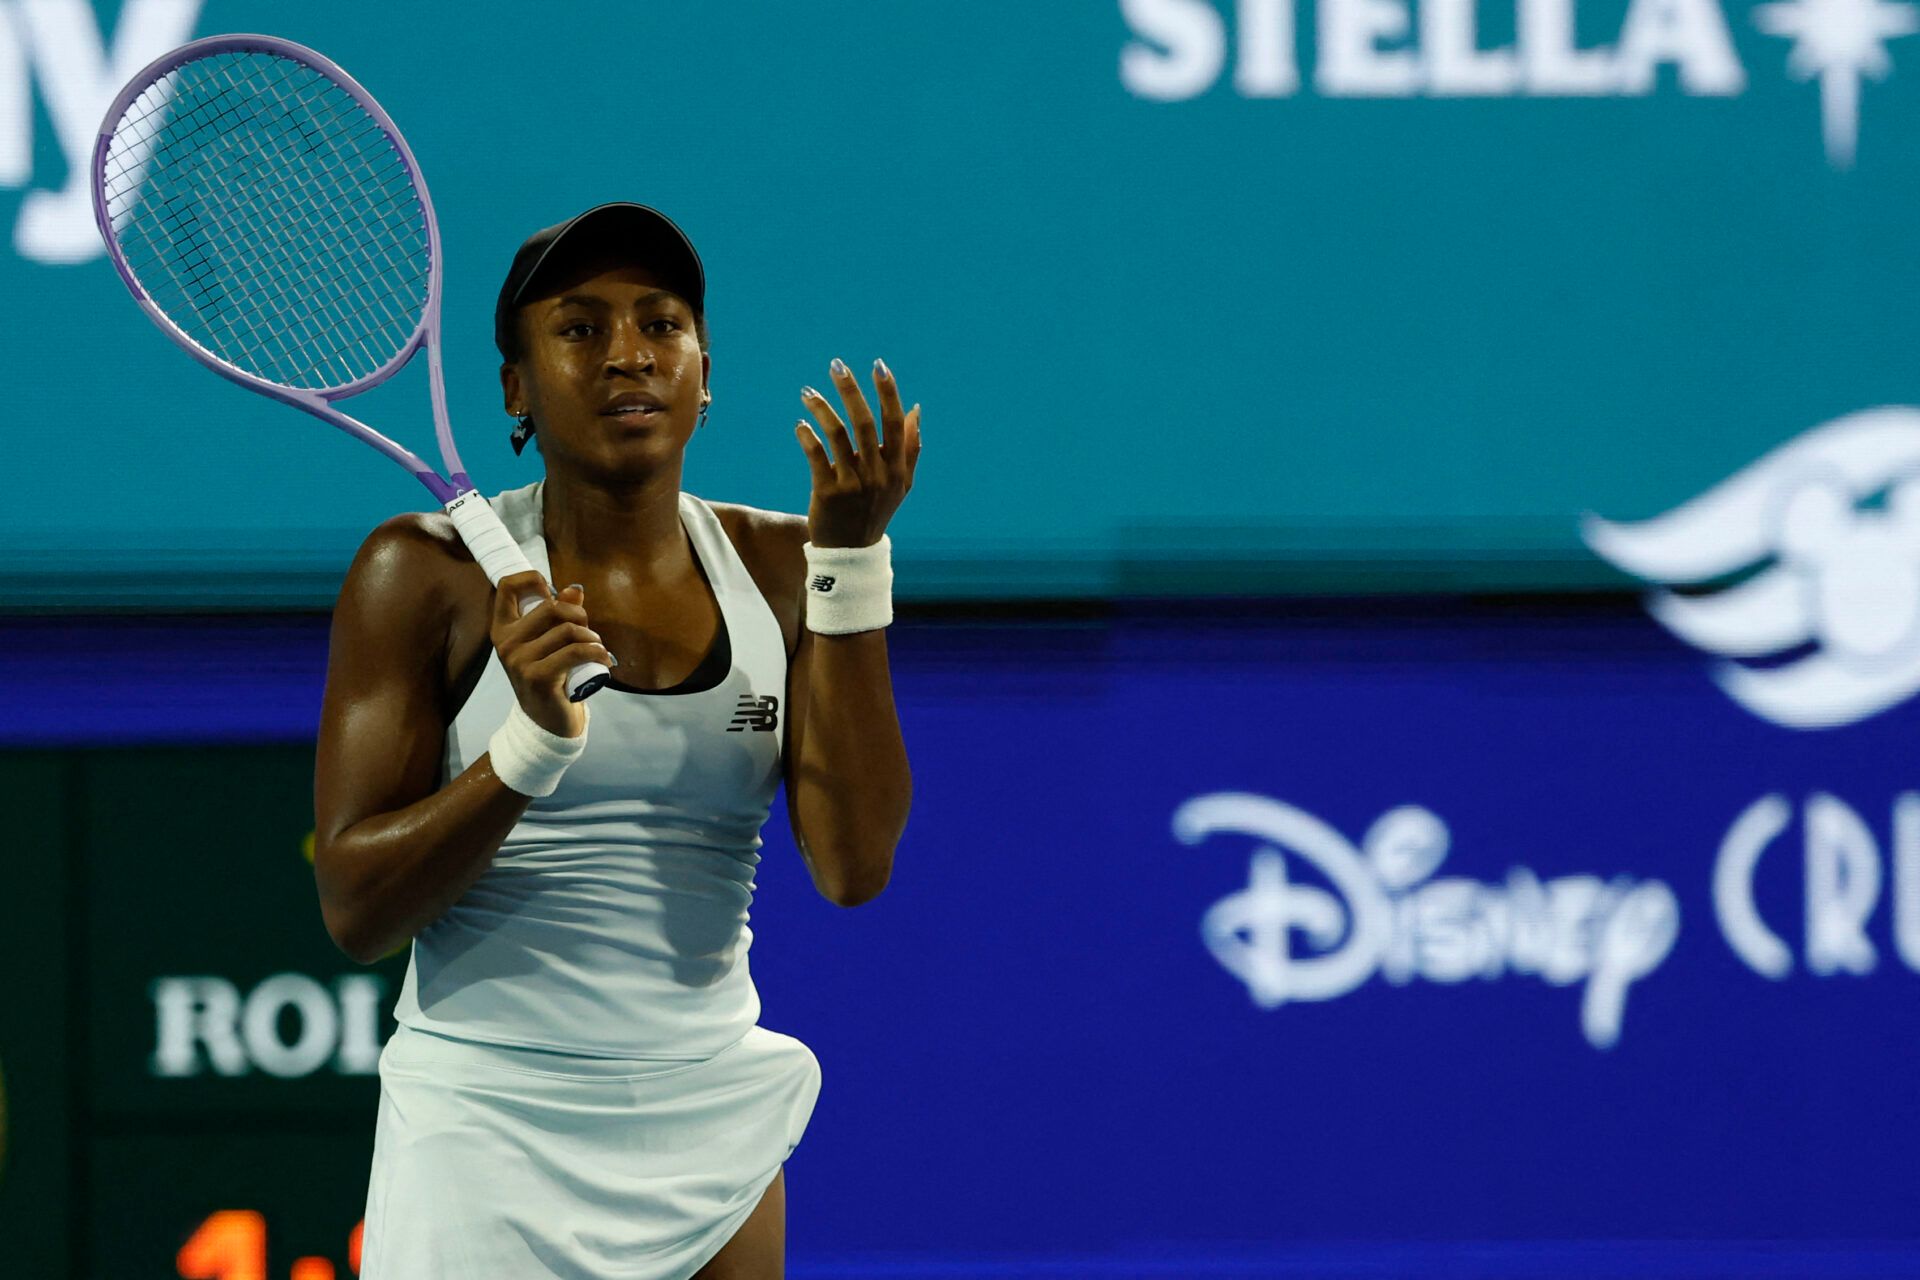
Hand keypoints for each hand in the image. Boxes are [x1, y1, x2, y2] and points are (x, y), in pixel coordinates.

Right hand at [488, 575, 609, 737]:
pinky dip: (596, 652)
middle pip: (551, 607)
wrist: (546, 721)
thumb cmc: (550, 676)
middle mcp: (506, 643)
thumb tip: (575, 589)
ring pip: (567, 630)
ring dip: (591, 637)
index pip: (506, 587)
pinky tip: (604, 658)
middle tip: (587, 630)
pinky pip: (575, 651)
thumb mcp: (551, 642)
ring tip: (597, 648)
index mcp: (503, 629)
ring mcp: (519, 660)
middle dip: (578, 614)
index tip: (552, 590)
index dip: (531, 578)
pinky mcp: (538, 677)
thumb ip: (560, 615)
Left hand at [794, 357, 921, 547]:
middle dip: (851, 390)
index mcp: (897, 469)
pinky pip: (816, 456)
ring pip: (838, 435)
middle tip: (837, 365)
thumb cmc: (875, 512)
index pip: (895, 423)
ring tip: (807, 392)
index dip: (888, 393)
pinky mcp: (828, 493)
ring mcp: (853, 484)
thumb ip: (910, 448)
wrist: (850, 553)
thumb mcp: (900, 485)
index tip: (878, 366)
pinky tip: (800, 424)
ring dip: (822, 408)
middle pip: (865, 422)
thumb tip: (915, 409)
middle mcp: (878, 475)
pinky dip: (808, 436)